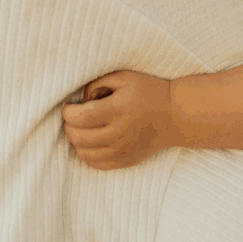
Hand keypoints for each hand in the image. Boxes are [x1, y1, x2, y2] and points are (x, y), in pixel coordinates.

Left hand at [62, 70, 178, 170]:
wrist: (175, 115)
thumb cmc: (148, 91)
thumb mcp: (124, 77)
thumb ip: (98, 83)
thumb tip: (81, 100)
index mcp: (118, 109)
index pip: (81, 117)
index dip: (68, 112)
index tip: (69, 106)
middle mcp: (119, 133)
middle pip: (79, 137)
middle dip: (68, 126)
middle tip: (72, 117)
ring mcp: (123, 150)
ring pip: (84, 153)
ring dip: (76, 141)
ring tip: (81, 128)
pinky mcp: (126, 161)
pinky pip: (97, 164)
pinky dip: (87, 154)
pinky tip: (90, 142)